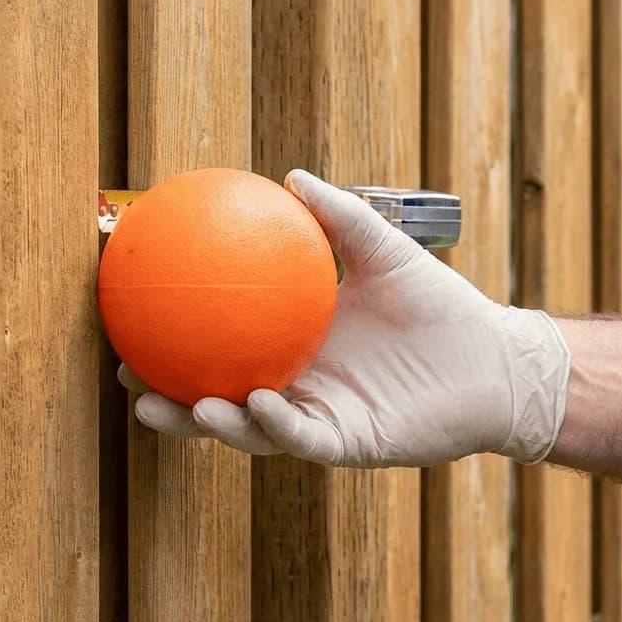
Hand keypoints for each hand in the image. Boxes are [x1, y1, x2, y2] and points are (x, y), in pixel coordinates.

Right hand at [121, 169, 571, 466]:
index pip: (225, 347)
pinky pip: (302, 438)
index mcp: (295, 345)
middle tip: (126, 377)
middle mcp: (297, 386)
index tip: (134, 317)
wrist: (494, 359)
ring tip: (166, 405)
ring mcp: (319, 419)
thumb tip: (289, 176)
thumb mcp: (383, 250)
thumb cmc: (441, 305)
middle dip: (169, 397)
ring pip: (248, 430)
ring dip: (208, 422)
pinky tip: (252, 402)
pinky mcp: (349, 445)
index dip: (179, 340)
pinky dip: (274, 424)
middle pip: (217, 399)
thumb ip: (339, 216)